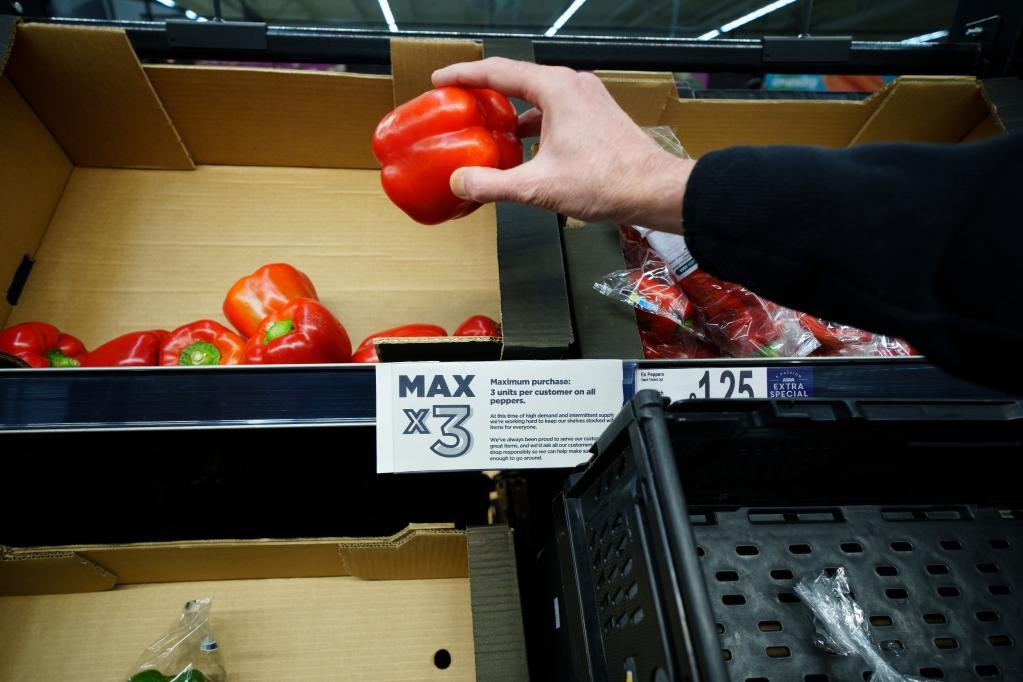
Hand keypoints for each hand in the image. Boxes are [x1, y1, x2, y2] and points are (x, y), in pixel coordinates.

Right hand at [432, 57, 692, 232]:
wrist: (654, 190)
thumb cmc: (606, 182)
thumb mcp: (539, 187)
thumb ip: (493, 184)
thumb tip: (459, 182)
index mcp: (556, 88)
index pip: (498, 71)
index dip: (464, 75)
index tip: (440, 81)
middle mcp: (572, 85)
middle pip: (517, 79)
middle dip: (485, 92)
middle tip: (458, 103)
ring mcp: (587, 99)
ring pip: (537, 97)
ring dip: (510, 111)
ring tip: (484, 128)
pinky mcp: (596, 117)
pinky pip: (554, 111)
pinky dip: (532, 124)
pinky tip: (521, 149)